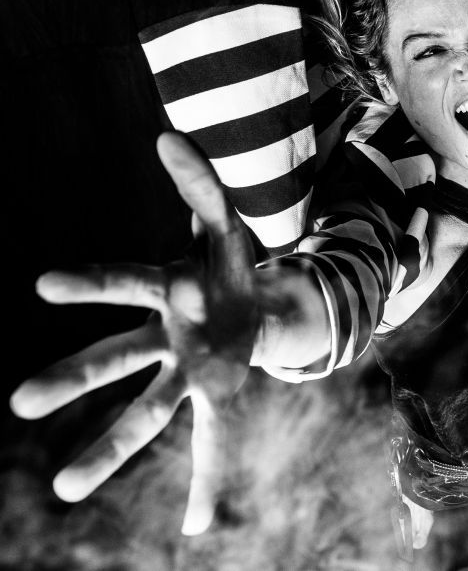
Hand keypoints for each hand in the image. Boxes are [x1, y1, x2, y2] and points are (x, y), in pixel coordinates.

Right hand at [9, 132, 258, 535]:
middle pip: (115, 358)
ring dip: (108, 450)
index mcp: (166, 288)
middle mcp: (163, 337)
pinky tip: (194, 526)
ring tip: (62, 491)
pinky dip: (205, 482)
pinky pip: (210, 441)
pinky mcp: (216, 394)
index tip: (43, 285)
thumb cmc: (225, 260)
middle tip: (17, 403)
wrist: (251, 301)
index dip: (92, 284)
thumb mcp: (222, 218)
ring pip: (146, 413)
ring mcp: (187, 371)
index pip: (125, 284)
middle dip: (71, 376)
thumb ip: (198, 181)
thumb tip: (168, 135)